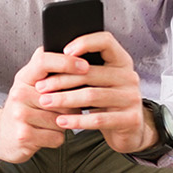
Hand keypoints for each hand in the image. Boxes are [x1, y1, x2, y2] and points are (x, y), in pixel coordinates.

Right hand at [0, 51, 71, 162]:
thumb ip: (46, 68)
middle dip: (72, 104)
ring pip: (61, 118)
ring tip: (53, 122)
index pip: (44, 61)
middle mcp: (19, 93)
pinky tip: (47, 134)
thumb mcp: (30, 84)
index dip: (66, 62)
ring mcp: (19, 114)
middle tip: (70, 107)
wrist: (1, 136)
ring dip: (65, 123)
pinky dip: (57, 137)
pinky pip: (56, 136)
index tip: (85, 66)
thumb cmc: (24, 107)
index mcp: (23, 77)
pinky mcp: (24, 135)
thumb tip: (66, 48)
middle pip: (61, 95)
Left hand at [33, 31, 157, 153]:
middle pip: (91, 73)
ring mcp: (132, 98)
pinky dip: (76, 120)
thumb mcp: (99, 83)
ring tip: (46, 102)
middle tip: (40, 87)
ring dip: (64, 99)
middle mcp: (129, 76)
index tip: (64, 51)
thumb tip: (50, 58)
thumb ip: (83, 70)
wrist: (128, 130)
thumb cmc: (106, 102)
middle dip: (61, 79)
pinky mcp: (130, 119)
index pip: (106, 41)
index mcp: (121, 61)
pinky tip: (61, 121)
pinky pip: (98, 119)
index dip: (85, 43)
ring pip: (92, 96)